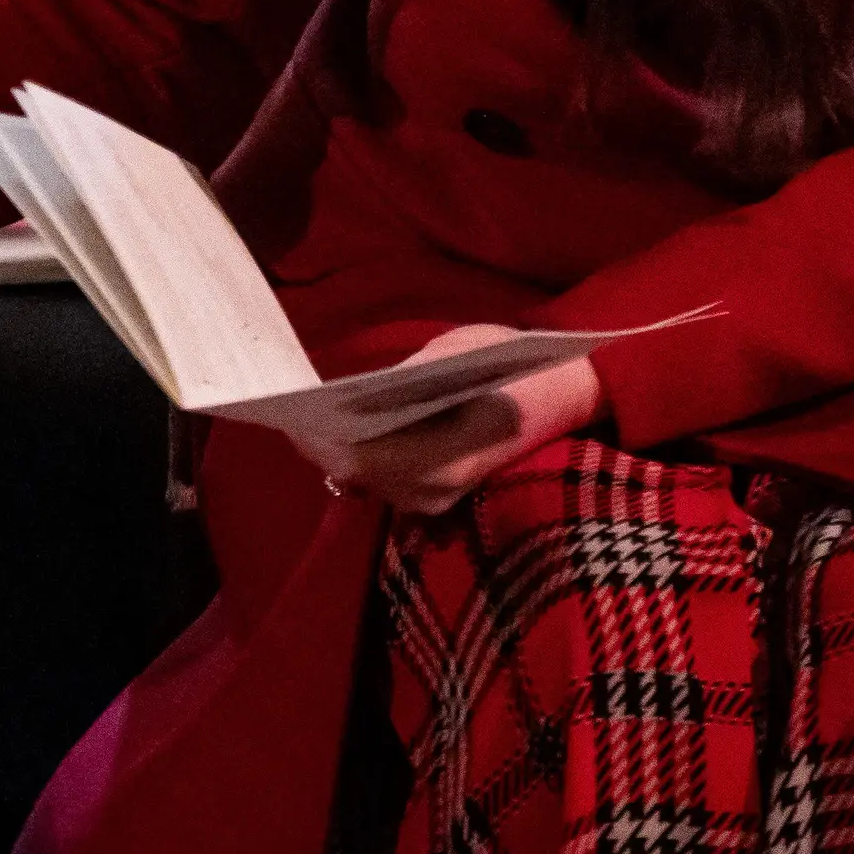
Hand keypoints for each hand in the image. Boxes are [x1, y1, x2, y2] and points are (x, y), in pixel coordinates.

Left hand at [292, 326, 606, 517]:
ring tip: (306, 417)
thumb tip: (352, 396)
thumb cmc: (512, 364)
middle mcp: (439, 489)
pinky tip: (338, 431)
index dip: (325, 439)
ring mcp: (438, 500)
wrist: (563, 393)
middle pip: (358, 474)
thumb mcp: (455, 353)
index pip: (366, 459)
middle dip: (322, 442)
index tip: (297, 412)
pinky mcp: (436, 497)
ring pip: (367, 482)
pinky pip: (383, 483)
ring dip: (337, 451)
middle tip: (290, 411)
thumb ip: (404, 380)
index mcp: (450, 453)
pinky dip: (358, 458)